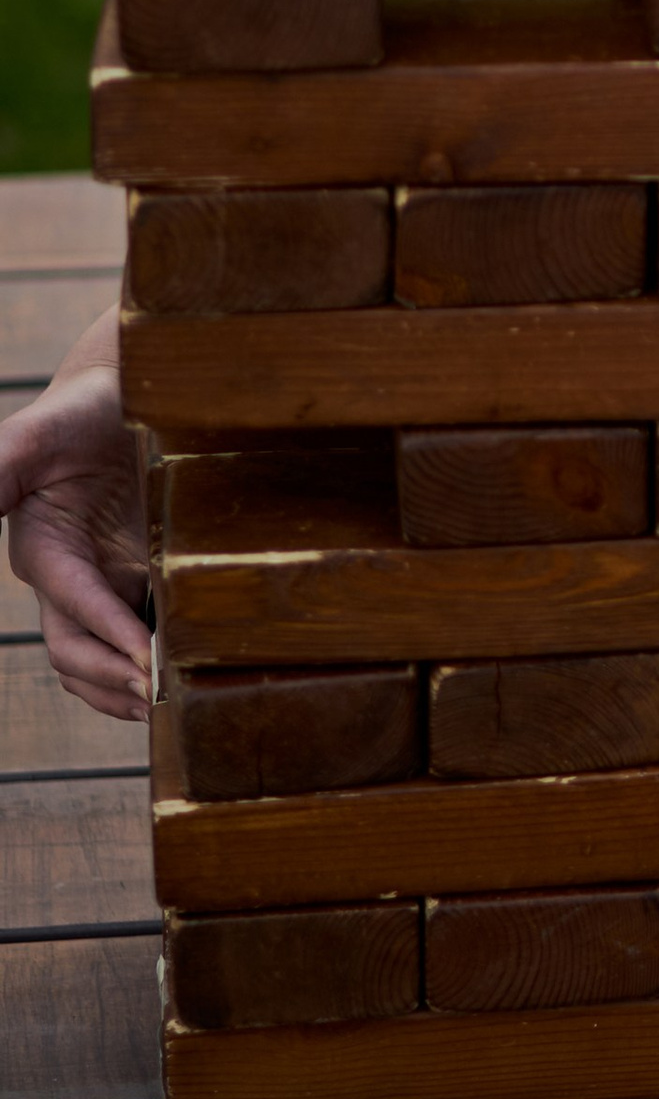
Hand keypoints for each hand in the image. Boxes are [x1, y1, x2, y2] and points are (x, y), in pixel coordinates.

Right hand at [1, 313, 148, 721]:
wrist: (125, 392)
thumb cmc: (83, 404)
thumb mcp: (37, 431)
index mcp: (43, 549)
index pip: (73, 606)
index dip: (108, 634)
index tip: (147, 658)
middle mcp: (68, 577)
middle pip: (76, 650)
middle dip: (113, 676)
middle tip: (160, 693)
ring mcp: (102, 585)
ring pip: (96, 661)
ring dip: (123, 689)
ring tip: (166, 706)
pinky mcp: (135, 583)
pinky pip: (133, 639)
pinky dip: (146, 668)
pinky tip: (182, 683)